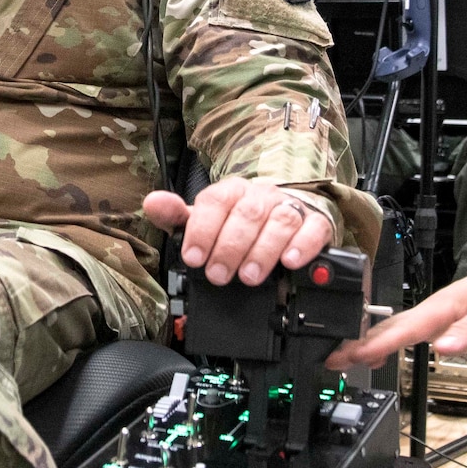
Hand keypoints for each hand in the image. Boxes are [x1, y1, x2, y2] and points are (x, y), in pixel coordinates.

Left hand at [143, 177, 333, 287]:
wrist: (284, 211)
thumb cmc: (238, 221)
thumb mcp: (205, 220)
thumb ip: (177, 216)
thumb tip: (151, 203)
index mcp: (232, 191)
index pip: (216, 200)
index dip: (203, 229)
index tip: (193, 257)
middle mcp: (261, 196)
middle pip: (247, 213)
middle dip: (230, 247)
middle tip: (218, 274)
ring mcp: (289, 207)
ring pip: (279, 221)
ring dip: (263, 250)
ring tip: (249, 276)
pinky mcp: (315, 222)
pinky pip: (312, 228)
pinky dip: (303, 245)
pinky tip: (291, 262)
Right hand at [324, 257, 466, 370]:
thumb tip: (442, 346)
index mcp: (440, 310)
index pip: (401, 330)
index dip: (374, 344)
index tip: (351, 355)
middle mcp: (433, 311)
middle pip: (387, 329)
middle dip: (358, 344)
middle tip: (333, 360)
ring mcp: (435, 314)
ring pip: (394, 329)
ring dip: (369, 343)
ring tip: (347, 358)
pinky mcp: (441, 318)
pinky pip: (407, 330)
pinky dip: (388, 341)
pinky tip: (383, 351)